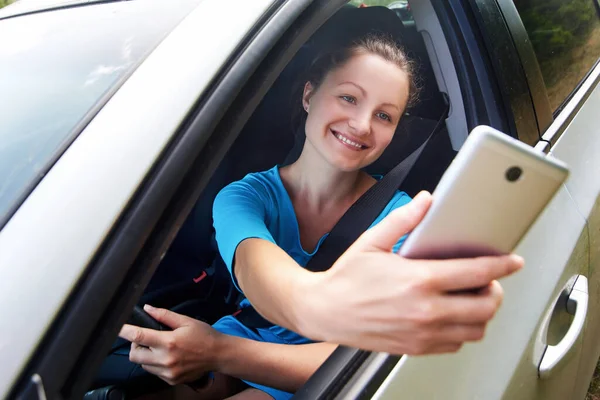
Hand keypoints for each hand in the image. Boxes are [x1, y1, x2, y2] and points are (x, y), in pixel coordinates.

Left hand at [119, 305, 221, 384]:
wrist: (218, 355)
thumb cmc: (204, 335)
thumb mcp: (186, 321)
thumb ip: (164, 315)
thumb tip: (147, 309)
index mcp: (169, 342)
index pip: (139, 337)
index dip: (125, 331)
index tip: (118, 327)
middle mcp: (166, 359)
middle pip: (134, 355)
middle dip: (135, 346)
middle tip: (145, 339)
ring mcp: (167, 372)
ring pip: (143, 365)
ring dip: (145, 355)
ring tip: (159, 348)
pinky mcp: (171, 380)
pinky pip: (154, 372)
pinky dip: (155, 364)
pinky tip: (167, 357)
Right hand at [300, 191, 523, 354]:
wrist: (324, 311)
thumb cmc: (346, 279)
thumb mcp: (372, 241)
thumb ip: (404, 219)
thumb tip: (426, 201)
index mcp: (419, 280)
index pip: (477, 273)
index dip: (502, 266)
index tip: (513, 261)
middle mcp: (426, 310)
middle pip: (486, 306)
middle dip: (495, 291)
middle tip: (488, 281)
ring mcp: (423, 333)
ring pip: (476, 330)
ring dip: (482, 314)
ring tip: (472, 299)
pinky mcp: (416, 347)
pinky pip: (456, 344)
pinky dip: (463, 331)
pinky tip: (452, 316)